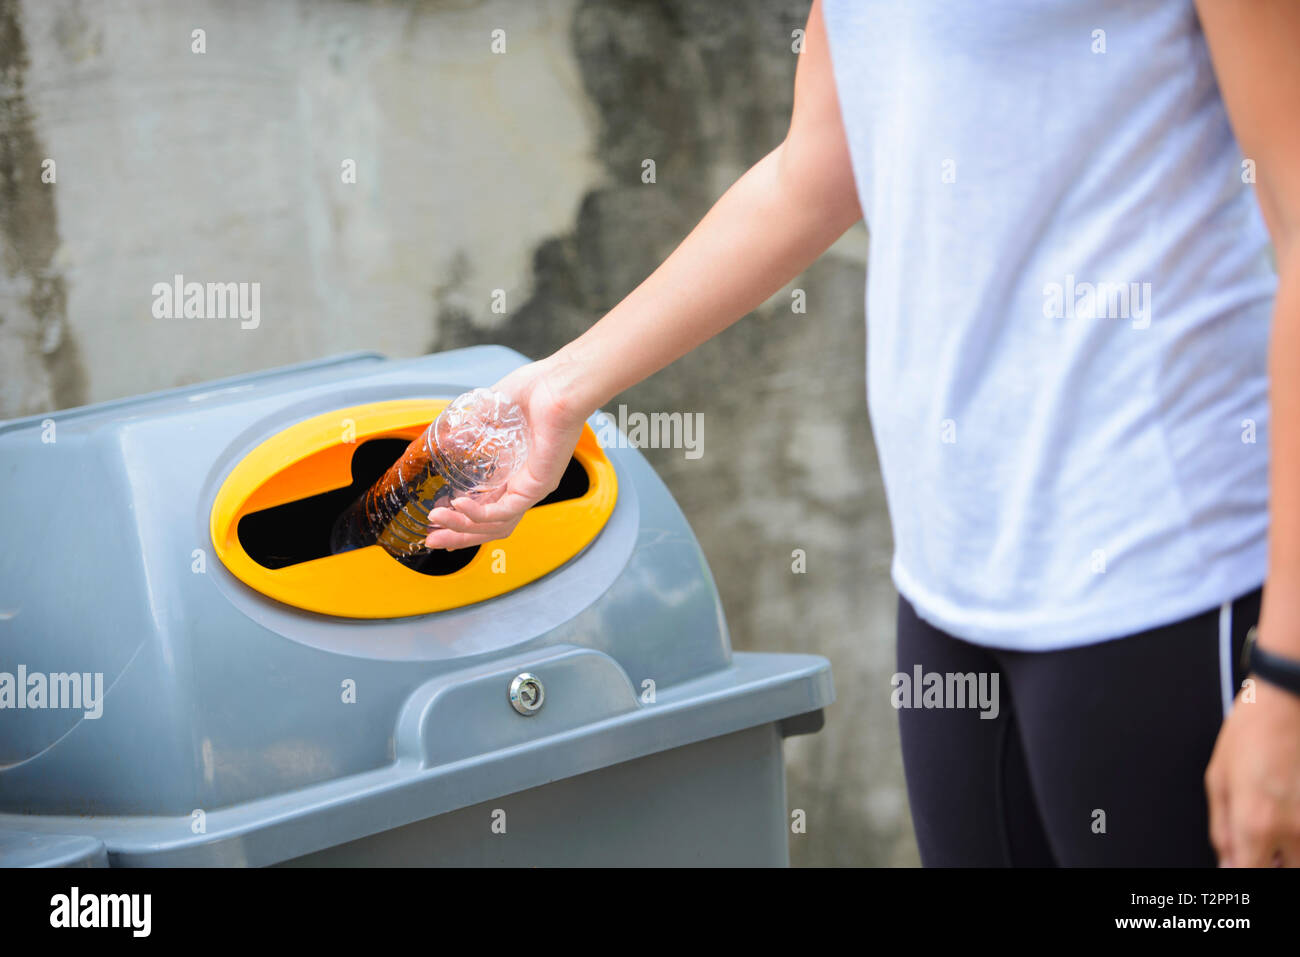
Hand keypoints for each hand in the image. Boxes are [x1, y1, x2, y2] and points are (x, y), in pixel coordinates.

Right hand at [424, 354, 590, 549]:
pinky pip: (505, 511)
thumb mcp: (492, 410)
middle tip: (431, 539)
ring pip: (496, 524)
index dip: (463, 518)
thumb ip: (470, 426)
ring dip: (463, 527)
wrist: (560, 384)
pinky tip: (459, 505)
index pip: (489, 506)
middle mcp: (525, 484)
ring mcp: (533, 488)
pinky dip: (479, 513)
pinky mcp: (538, 486)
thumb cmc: (538, 389)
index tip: (438, 519)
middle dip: (458, 535)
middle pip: (491, 525)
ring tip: (436, 521)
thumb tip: (444, 437)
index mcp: (515, 470)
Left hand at [1206, 673, 1299, 865]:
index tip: (1237, 864)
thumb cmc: (1250, 733)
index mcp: (1254, 823)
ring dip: (1290, 851)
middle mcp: (1291, 830)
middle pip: (1285, 872)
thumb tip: (1226, 860)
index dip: (1240, 872)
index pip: (1249, 874)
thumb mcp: (1217, 779)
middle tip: (1260, 847)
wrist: (1287, 702)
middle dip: (1271, 864)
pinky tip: (1289, 809)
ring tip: (1275, 827)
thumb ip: (1221, 829)